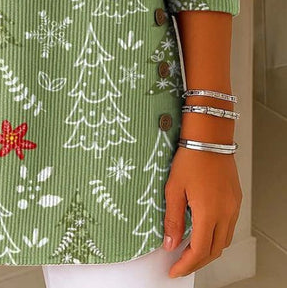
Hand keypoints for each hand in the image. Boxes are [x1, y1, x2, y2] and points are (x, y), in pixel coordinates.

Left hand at [163, 146, 241, 277]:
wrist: (209, 136)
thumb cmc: (190, 157)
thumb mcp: (173, 188)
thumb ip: (172, 218)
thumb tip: (169, 243)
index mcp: (208, 212)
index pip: (199, 251)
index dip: (186, 265)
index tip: (174, 270)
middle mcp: (225, 213)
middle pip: (214, 250)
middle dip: (196, 262)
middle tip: (180, 264)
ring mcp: (233, 207)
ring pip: (224, 240)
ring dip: (208, 250)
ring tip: (189, 250)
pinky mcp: (235, 200)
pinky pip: (228, 226)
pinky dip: (216, 235)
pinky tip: (203, 231)